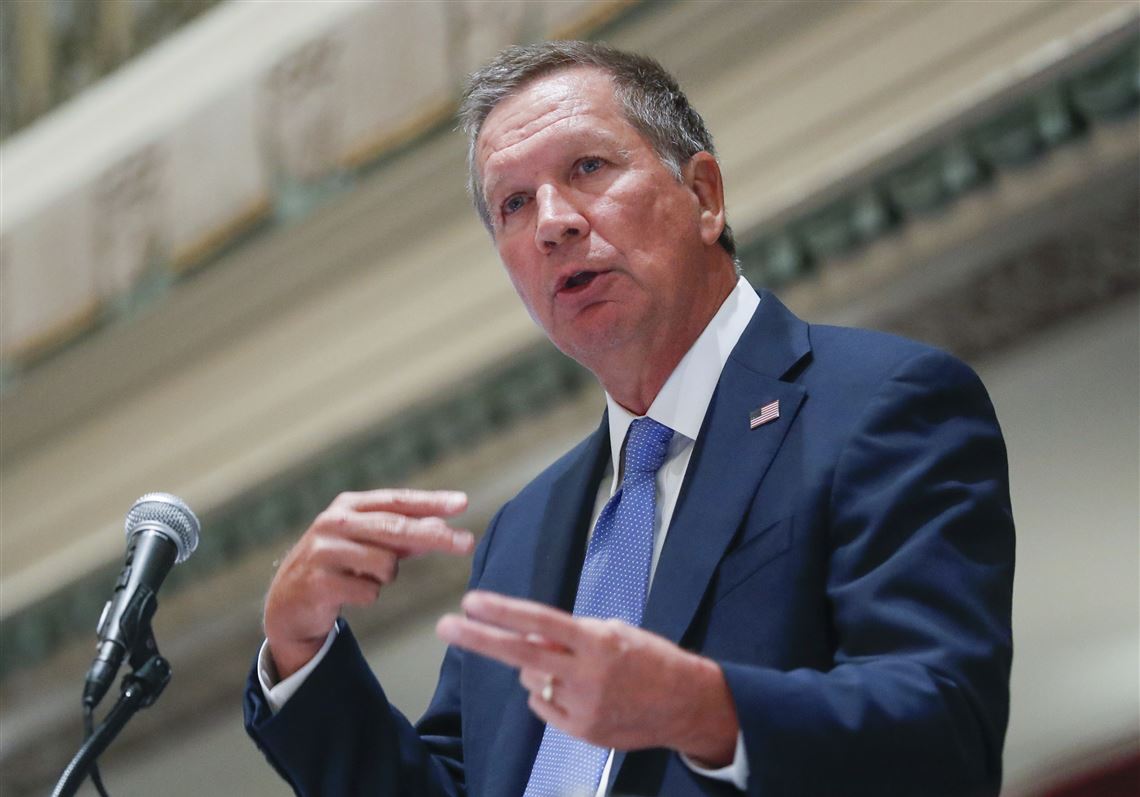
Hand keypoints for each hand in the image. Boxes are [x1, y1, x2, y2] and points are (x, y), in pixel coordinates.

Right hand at [264, 489, 472, 678]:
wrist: (288, 602)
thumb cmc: (339, 565)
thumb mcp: (369, 544)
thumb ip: (404, 536)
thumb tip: (443, 528)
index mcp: (349, 506)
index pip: (397, 501)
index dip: (431, 502)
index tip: (462, 504)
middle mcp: (335, 522)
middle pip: (396, 528)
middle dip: (435, 536)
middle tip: (468, 543)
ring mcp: (324, 551)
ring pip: (385, 564)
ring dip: (386, 576)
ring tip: (365, 576)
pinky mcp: (318, 582)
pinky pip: (369, 591)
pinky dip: (368, 594)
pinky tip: (349, 592)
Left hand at [436, 591, 737, 764]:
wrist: (686, 704)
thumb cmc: (650, 659)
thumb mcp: (616, 632)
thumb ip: (572, 635)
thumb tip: (529, 637)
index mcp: (598, 642)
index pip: (541, 621)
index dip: (504, 611)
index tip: (473, 601)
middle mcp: (587, 675)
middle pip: (521, 654)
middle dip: (479, 639)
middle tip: (445, 625)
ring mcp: (582, 707)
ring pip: (532, 681)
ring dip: (538, 670)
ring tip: (576, 669)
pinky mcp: (581, 732)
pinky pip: (544, 706)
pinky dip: (550, 695)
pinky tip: (580, 691)